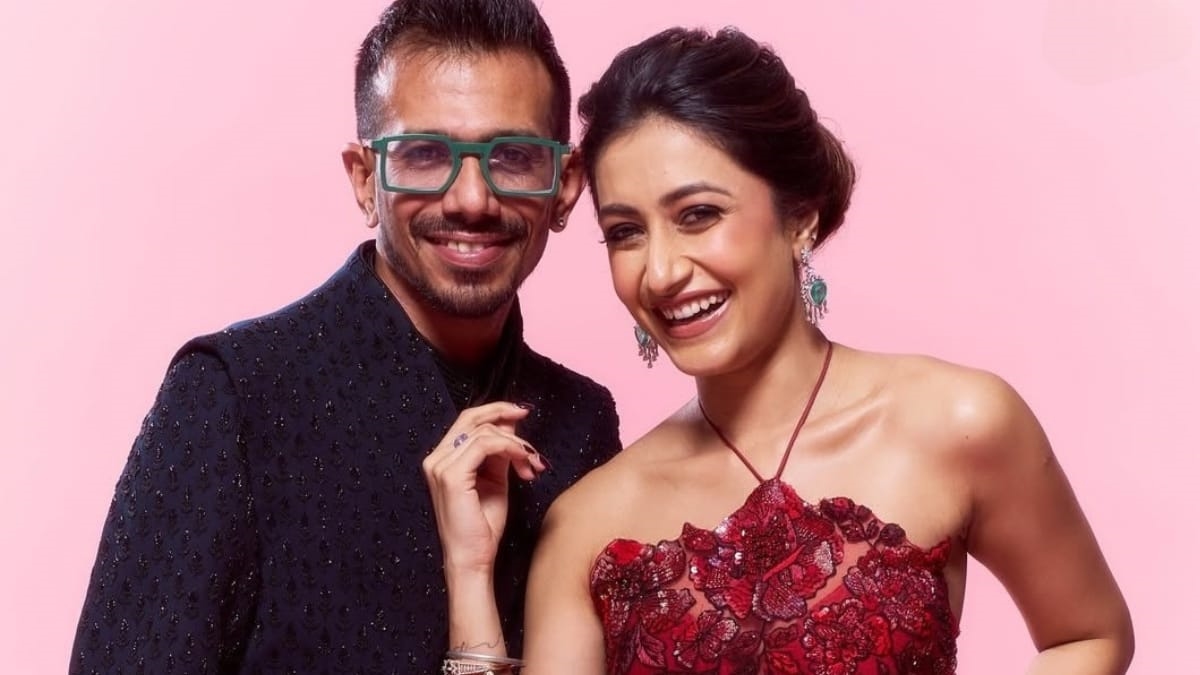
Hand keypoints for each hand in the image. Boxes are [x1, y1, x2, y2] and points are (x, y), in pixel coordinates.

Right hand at [422, 402, 547, 575]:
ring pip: (484, 432)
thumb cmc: (482, 526)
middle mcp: (436, 459)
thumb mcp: (495, 479)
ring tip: (530, 465)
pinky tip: (523, 465)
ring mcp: (440, 466)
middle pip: (471, 418)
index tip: (522, 412)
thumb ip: (499, 451)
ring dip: (516, 444)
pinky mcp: (451, 476)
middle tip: (529, 424)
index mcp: (443, 459)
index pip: (467, 420)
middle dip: (505, 417)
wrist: (473, 558)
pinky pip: (485, 445)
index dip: (496, 411)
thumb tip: (511, 424)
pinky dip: (510, 449)